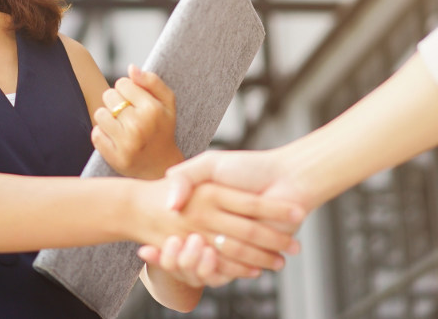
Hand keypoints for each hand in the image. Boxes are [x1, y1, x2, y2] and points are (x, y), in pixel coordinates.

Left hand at [91, 65, 182, 179]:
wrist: (161, 165)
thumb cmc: (162, 129)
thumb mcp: (167, 103)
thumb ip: (152, 81)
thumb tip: (131, 68)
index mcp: (152, 109)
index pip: (122, 83)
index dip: (127, 90)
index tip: (135, 101)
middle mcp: (139, 125)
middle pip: (109, 95)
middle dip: (116, 102)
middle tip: (128, 114)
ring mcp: (125, 143)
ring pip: (99, 113)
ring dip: (108, 117)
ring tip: (121, 125)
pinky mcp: (114, 156)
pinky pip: (95, 133)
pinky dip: (103, 134)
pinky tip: (116, 138)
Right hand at [130, 176, 302, 276]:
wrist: (291, 178)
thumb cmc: (251, 167)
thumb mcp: (211, 165)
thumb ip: (187, 176)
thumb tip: (170, 202)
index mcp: (207, 208)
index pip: (179, 230)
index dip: (163, 243)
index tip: (145, 249)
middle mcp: (219, 227)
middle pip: (192, 250)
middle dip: (175, 258)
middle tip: (159, 256)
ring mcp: (235, 243)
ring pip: (210, 262)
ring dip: (195, 265)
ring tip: (182, 258)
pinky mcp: (252, 256)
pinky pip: (231, 270)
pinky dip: (222, 272)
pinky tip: (208, 265)